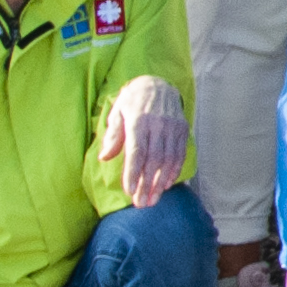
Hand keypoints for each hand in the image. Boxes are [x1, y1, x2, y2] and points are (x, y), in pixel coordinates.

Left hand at [94, 76, 189, 209]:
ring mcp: (172, 126)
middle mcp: (158, 124)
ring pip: (168, 159)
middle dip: (146, 184)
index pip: (136, 152)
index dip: (133, 173)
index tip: (129, 191)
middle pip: (153, 160)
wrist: (158, 83)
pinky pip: (180, 154)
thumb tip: (104, 157)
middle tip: (141, 203)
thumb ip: (113, 136)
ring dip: (160, 182)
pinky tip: (166, 184)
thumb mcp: (117, 113)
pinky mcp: (182, 129)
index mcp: (138, 121)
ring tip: (153, 199)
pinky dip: (174, 171)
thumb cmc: (132, 102)